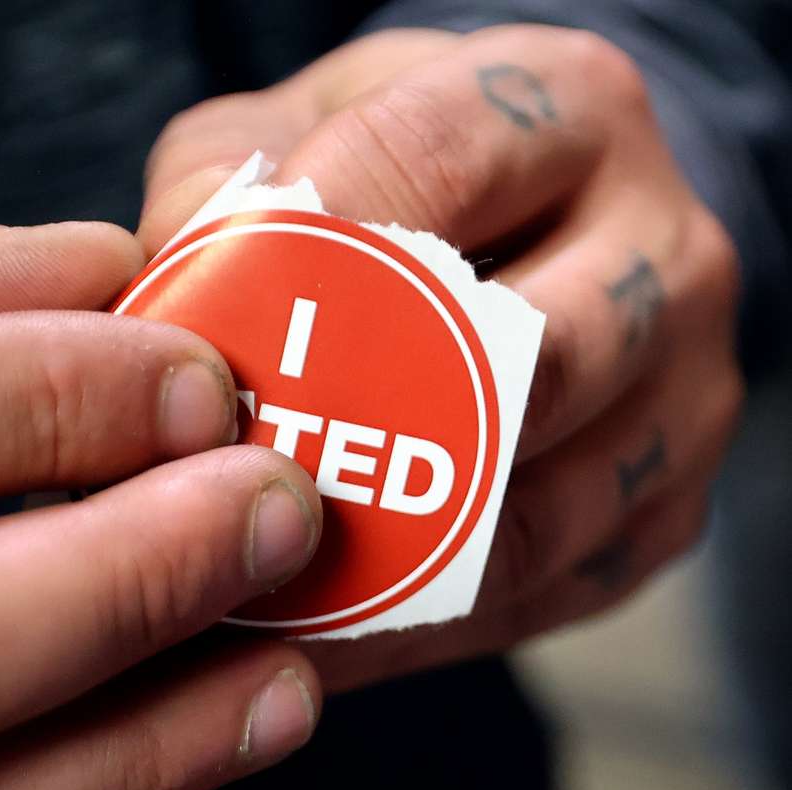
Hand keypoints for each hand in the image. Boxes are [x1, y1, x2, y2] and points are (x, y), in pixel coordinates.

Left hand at [141, 25, 741, 690]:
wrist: (538, 228)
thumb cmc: (394, 171)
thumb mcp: (302, 128)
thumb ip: (222, 190)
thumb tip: (155, 307)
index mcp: (570, 112)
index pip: (437, 171)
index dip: (306, 254)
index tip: (194, 334)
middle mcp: (663, 252)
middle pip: (530, 363)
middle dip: (357, 435)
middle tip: (216, 481)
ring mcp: (680, 397)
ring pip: (532, 514)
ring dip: (374, 564)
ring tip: (236, 580)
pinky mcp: (661, 514)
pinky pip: (531, 596)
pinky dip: (405, 625)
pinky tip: (301, 630)